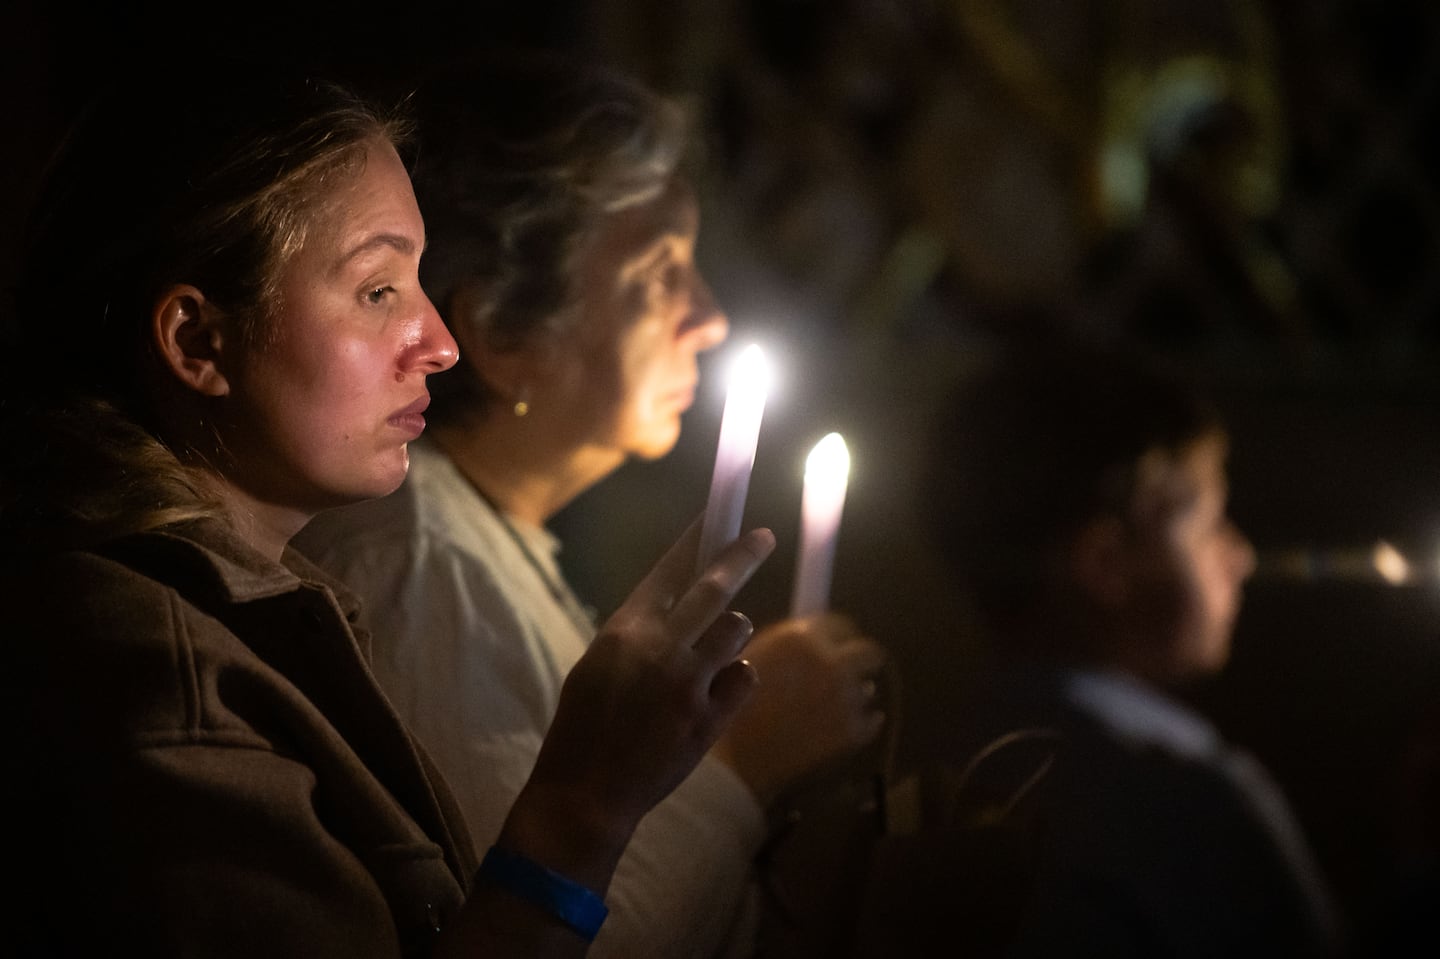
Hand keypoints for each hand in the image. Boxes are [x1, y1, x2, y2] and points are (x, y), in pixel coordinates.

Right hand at [500, 514, 775, 884]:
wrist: (585, 794)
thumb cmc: (584, 727)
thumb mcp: (598, 666)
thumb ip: (639, 635)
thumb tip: (680, 607)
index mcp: (624, 631)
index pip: (669, 570)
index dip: (696, 539)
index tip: (717, 514)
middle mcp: (659, 649)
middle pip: (715, 587)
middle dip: (743, 555)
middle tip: (763, 537)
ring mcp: (687, 683)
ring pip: (735, 631)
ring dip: (731, 634)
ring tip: (709, 656)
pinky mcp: (709, 719)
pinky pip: (744, 678)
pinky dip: (735, 680)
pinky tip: (712, 696)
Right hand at [710, 611, 887, 806]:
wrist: (736, 761)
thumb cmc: (732, 708)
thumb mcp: (749, 660)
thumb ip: (783, 645)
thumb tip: (807, 639)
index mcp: (801, 638)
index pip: (839, 624)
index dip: (835, 636)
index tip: (830, 647)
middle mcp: (831, 662)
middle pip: (869, 653)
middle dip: (858, 661)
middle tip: (842, 673)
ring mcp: (846, 698)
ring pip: (867, 689)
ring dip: (853, 693)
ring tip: (830, 706)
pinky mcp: (854, 731)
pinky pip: (871, 720)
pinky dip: (860, 722)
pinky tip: (841, 726)